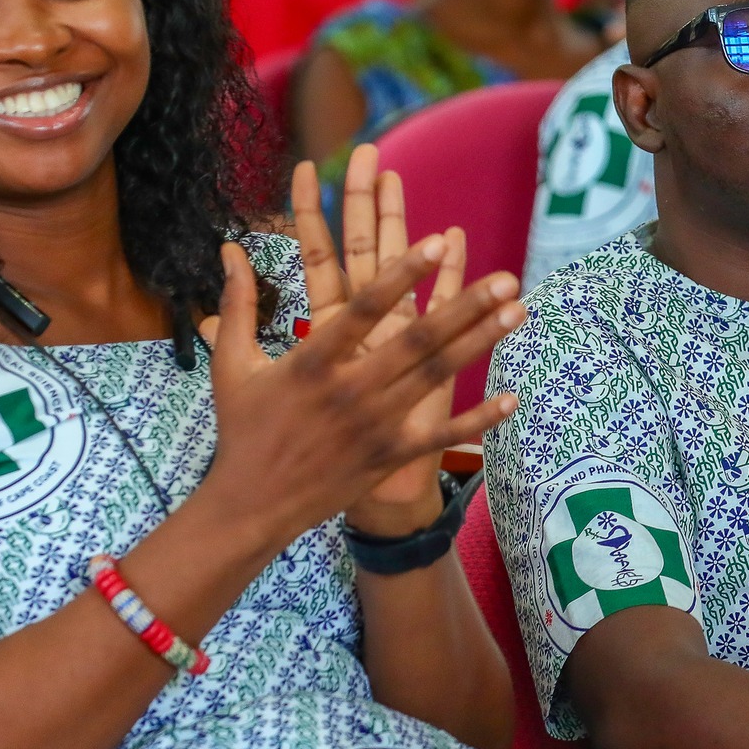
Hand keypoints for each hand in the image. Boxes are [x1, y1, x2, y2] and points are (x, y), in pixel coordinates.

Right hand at [197, 159, 524, 552]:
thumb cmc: (243, 429)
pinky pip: (441, 436)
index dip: (403, 275)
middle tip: (507, 278)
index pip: (364, 309)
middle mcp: (350, 390)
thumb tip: (229, 249)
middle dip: (466, 307)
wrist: (251, 507)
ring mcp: (375, 425)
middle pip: (417, 341)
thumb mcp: (231, 364)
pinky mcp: (389, 455)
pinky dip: (478, 420)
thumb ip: (236, 304)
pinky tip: (512, 398)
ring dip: (480, 343)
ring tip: (519, 312)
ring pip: (436, 376)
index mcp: (312, 361)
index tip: (438, 241)